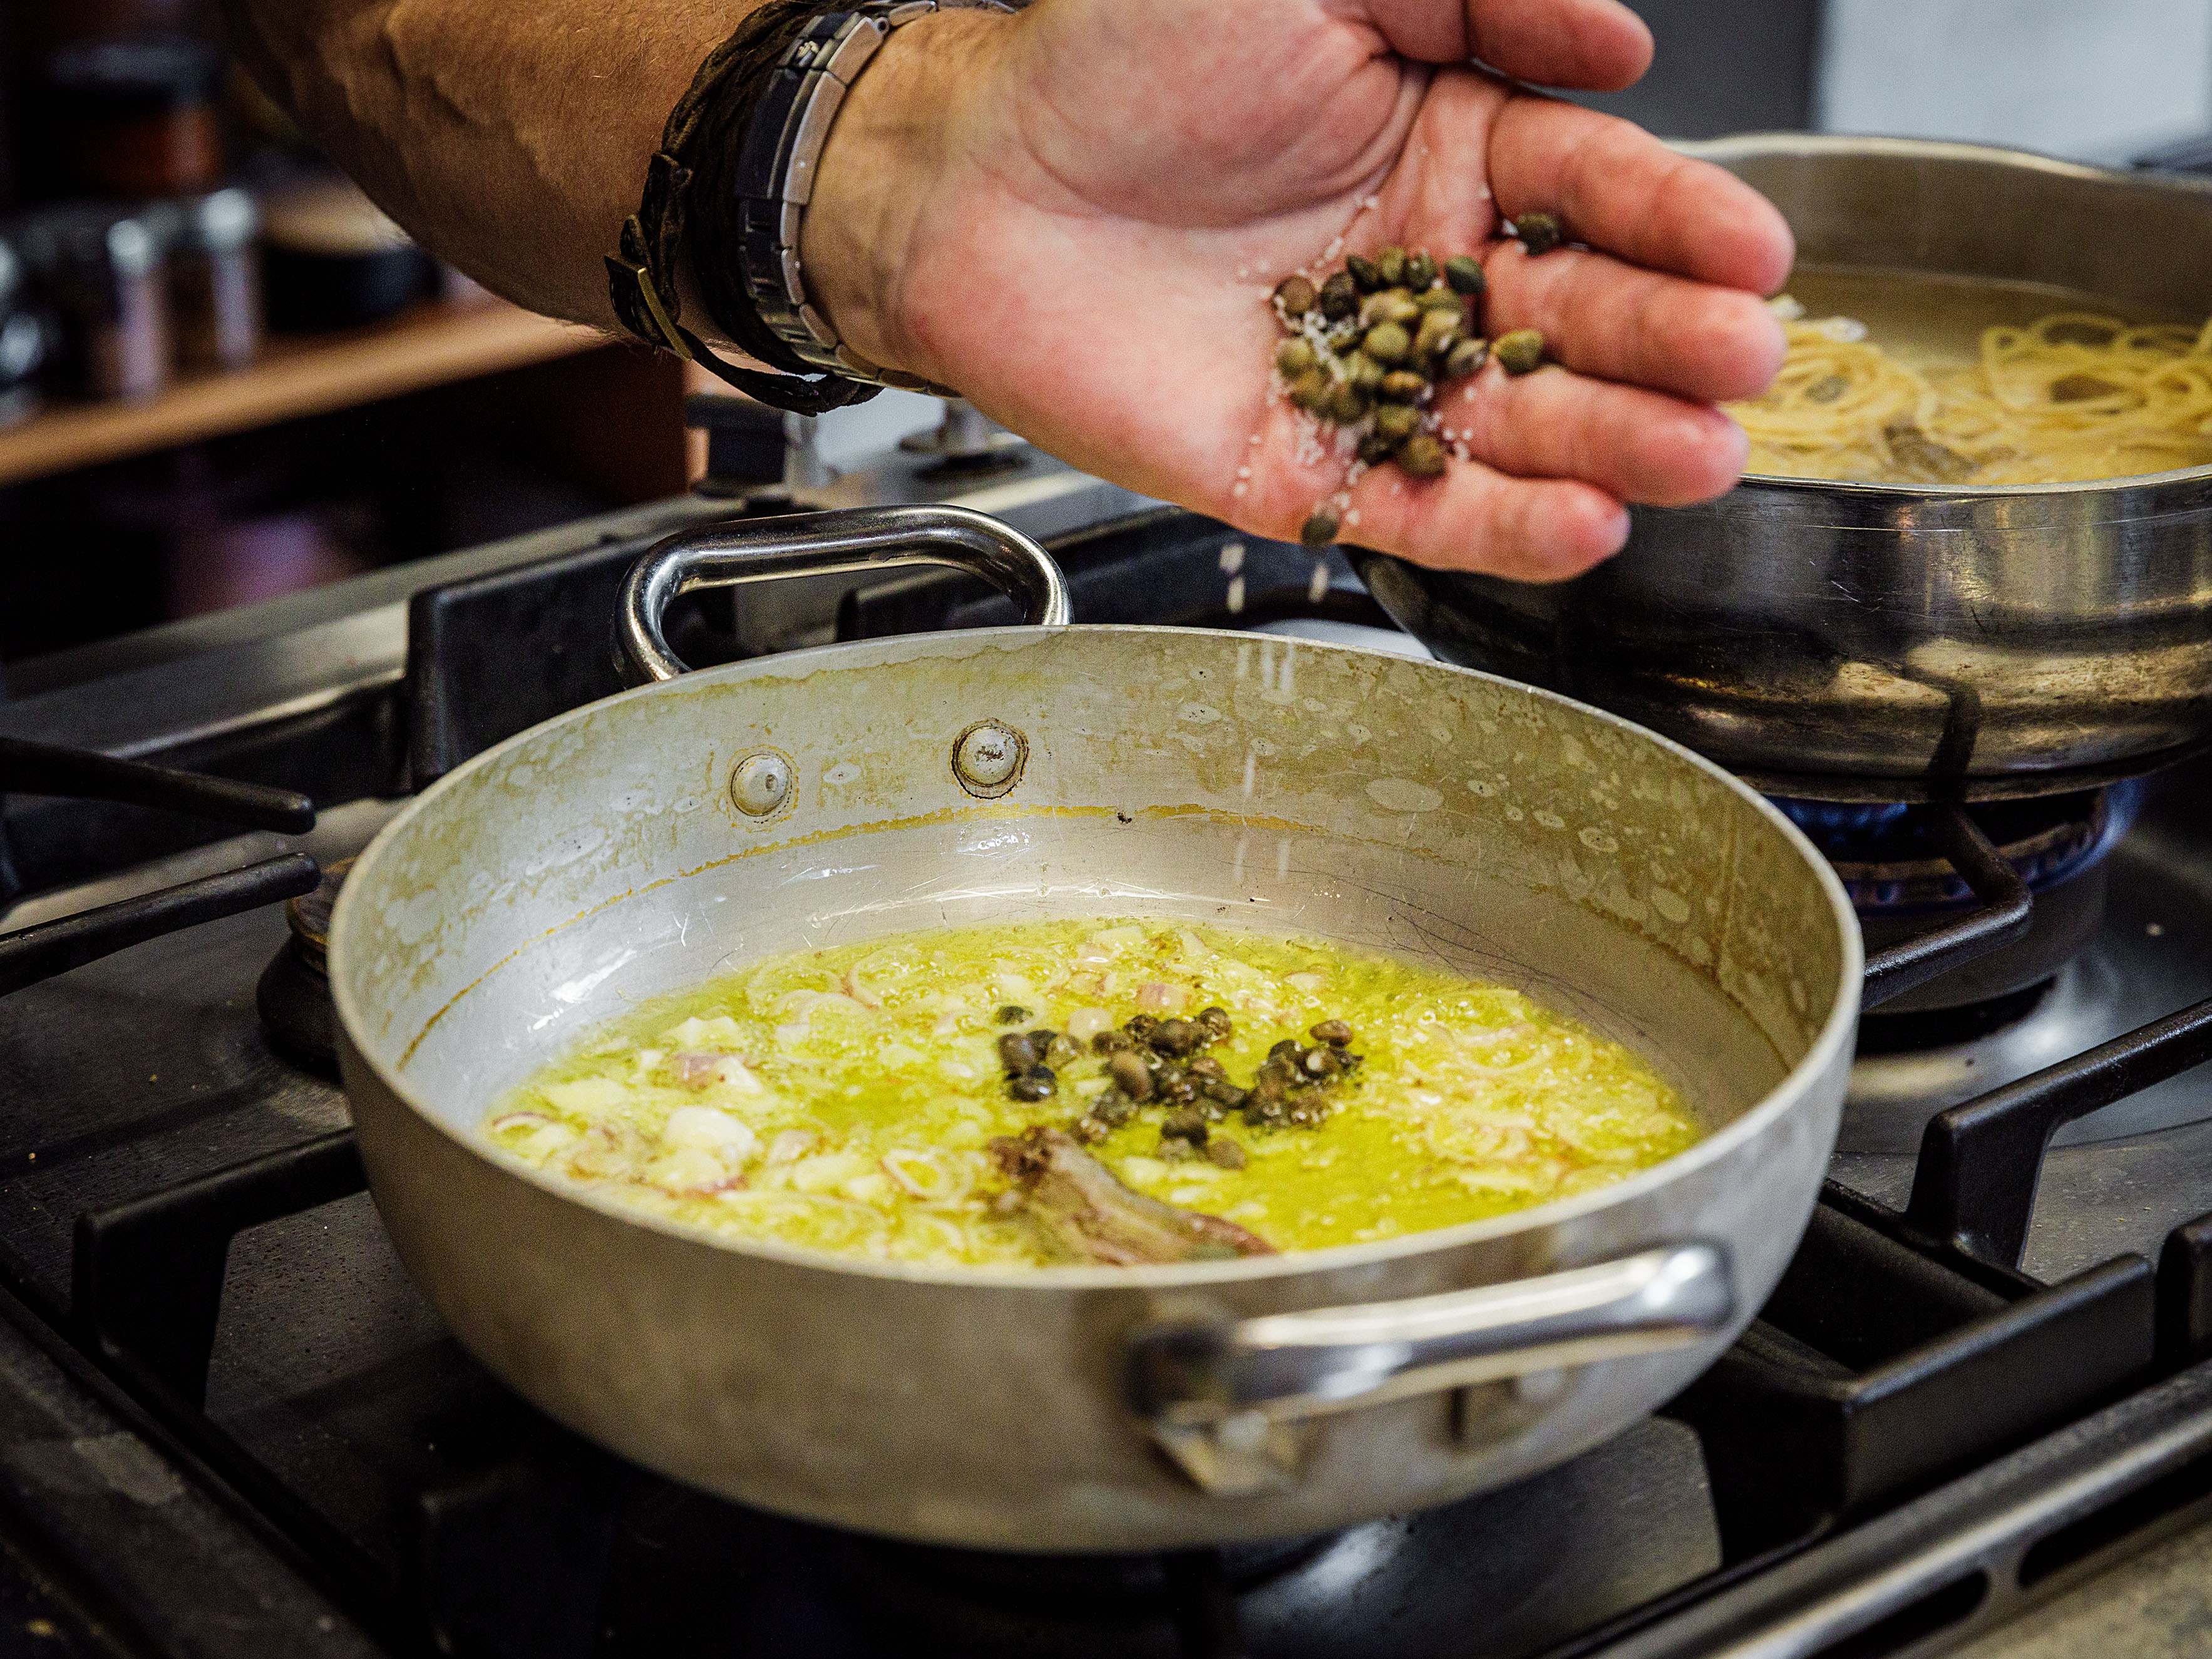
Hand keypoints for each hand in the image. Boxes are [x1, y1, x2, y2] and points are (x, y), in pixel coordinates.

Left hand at [803, 0, 1792, 579]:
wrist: (976, 176)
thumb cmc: (1120, 56)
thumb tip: (1623, 43)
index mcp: (1452, 149)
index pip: (1598, 190)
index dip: (1680, 223)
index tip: (1754, 252)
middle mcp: (1427, 271)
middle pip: (1578, 319)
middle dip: (1669, 342)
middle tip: (1744, 361)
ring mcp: (1370, 378)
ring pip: (1517, 426)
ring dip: (1615, 446)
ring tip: (1697, 456)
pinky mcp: (1298, 467)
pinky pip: (1411, 506)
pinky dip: (1495, 527)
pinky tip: (1583, 526)